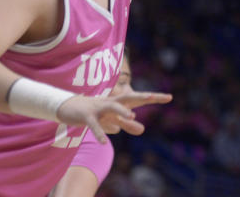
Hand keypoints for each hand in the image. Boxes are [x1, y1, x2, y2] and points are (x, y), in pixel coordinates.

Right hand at [56, 90, 172, 143]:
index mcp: (119, 103)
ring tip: (131, 115)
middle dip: (142, 96)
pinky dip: (98, 133)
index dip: (154, 97)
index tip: (170, 97)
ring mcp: (99, 107)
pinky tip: (103, 143)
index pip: (139, 99)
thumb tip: (143, 129)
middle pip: (129, 97)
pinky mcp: (86, 116)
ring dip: (121, 110)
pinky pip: (94, 125)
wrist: (69, 106)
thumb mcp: (112, 120)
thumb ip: (127, 125)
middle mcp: (111, 102)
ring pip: (111, 106)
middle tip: (154, 96)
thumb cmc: (95, 112)